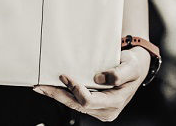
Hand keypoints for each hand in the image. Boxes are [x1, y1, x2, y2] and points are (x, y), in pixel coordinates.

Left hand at [34, 47, 149, 121]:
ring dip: (57, 96)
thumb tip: (99, 79)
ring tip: (41, 87)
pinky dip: (63, 95)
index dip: (75, 89)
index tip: (64, 76)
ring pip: (73, 105)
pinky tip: (51, 89)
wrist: (135, 69)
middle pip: (76, 105)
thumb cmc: (132, 65)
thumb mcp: (131, 66)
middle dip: (57, 95)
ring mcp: (99, 111)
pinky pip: (75, 103)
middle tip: (40, 86)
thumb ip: (118, 74)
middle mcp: (106, 111)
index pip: (88, 101)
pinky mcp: (94, 107)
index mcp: (115, 102)